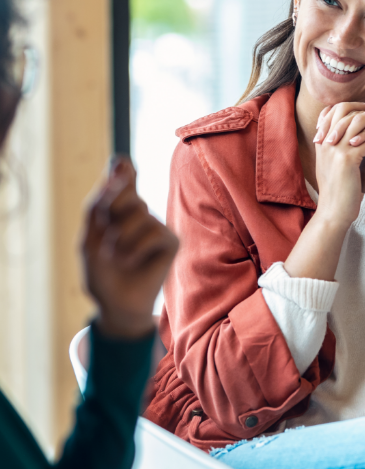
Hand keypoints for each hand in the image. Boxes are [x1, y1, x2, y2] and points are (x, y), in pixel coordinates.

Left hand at [81, 156, 178, 338]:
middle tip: (106, 234)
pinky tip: (130, 261)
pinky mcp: (171, 241)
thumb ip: (98, 203)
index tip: (119, 163)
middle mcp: (139, 213)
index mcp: (117, 209)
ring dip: (120, 236)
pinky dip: (136, 248)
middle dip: (111, 210)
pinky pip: (154, 231)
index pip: (122, 176)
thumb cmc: (101, 273)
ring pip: (139, 211)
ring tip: (116, 256)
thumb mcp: (89, 237)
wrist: (115, 305)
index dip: (122, 168)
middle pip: (126, 191)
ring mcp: (156, 226)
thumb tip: (116, 167)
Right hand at [313, 102, 364, 227]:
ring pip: (357, 122)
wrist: (333, 212)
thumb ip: (334, 149)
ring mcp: (334, 150)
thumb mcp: (330, 166)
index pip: (332, 111)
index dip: (352, 106)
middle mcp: (325, 142)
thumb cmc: (336, 192)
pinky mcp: (347, 160)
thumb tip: (349, 137)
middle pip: (345, 111)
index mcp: (321, 143)